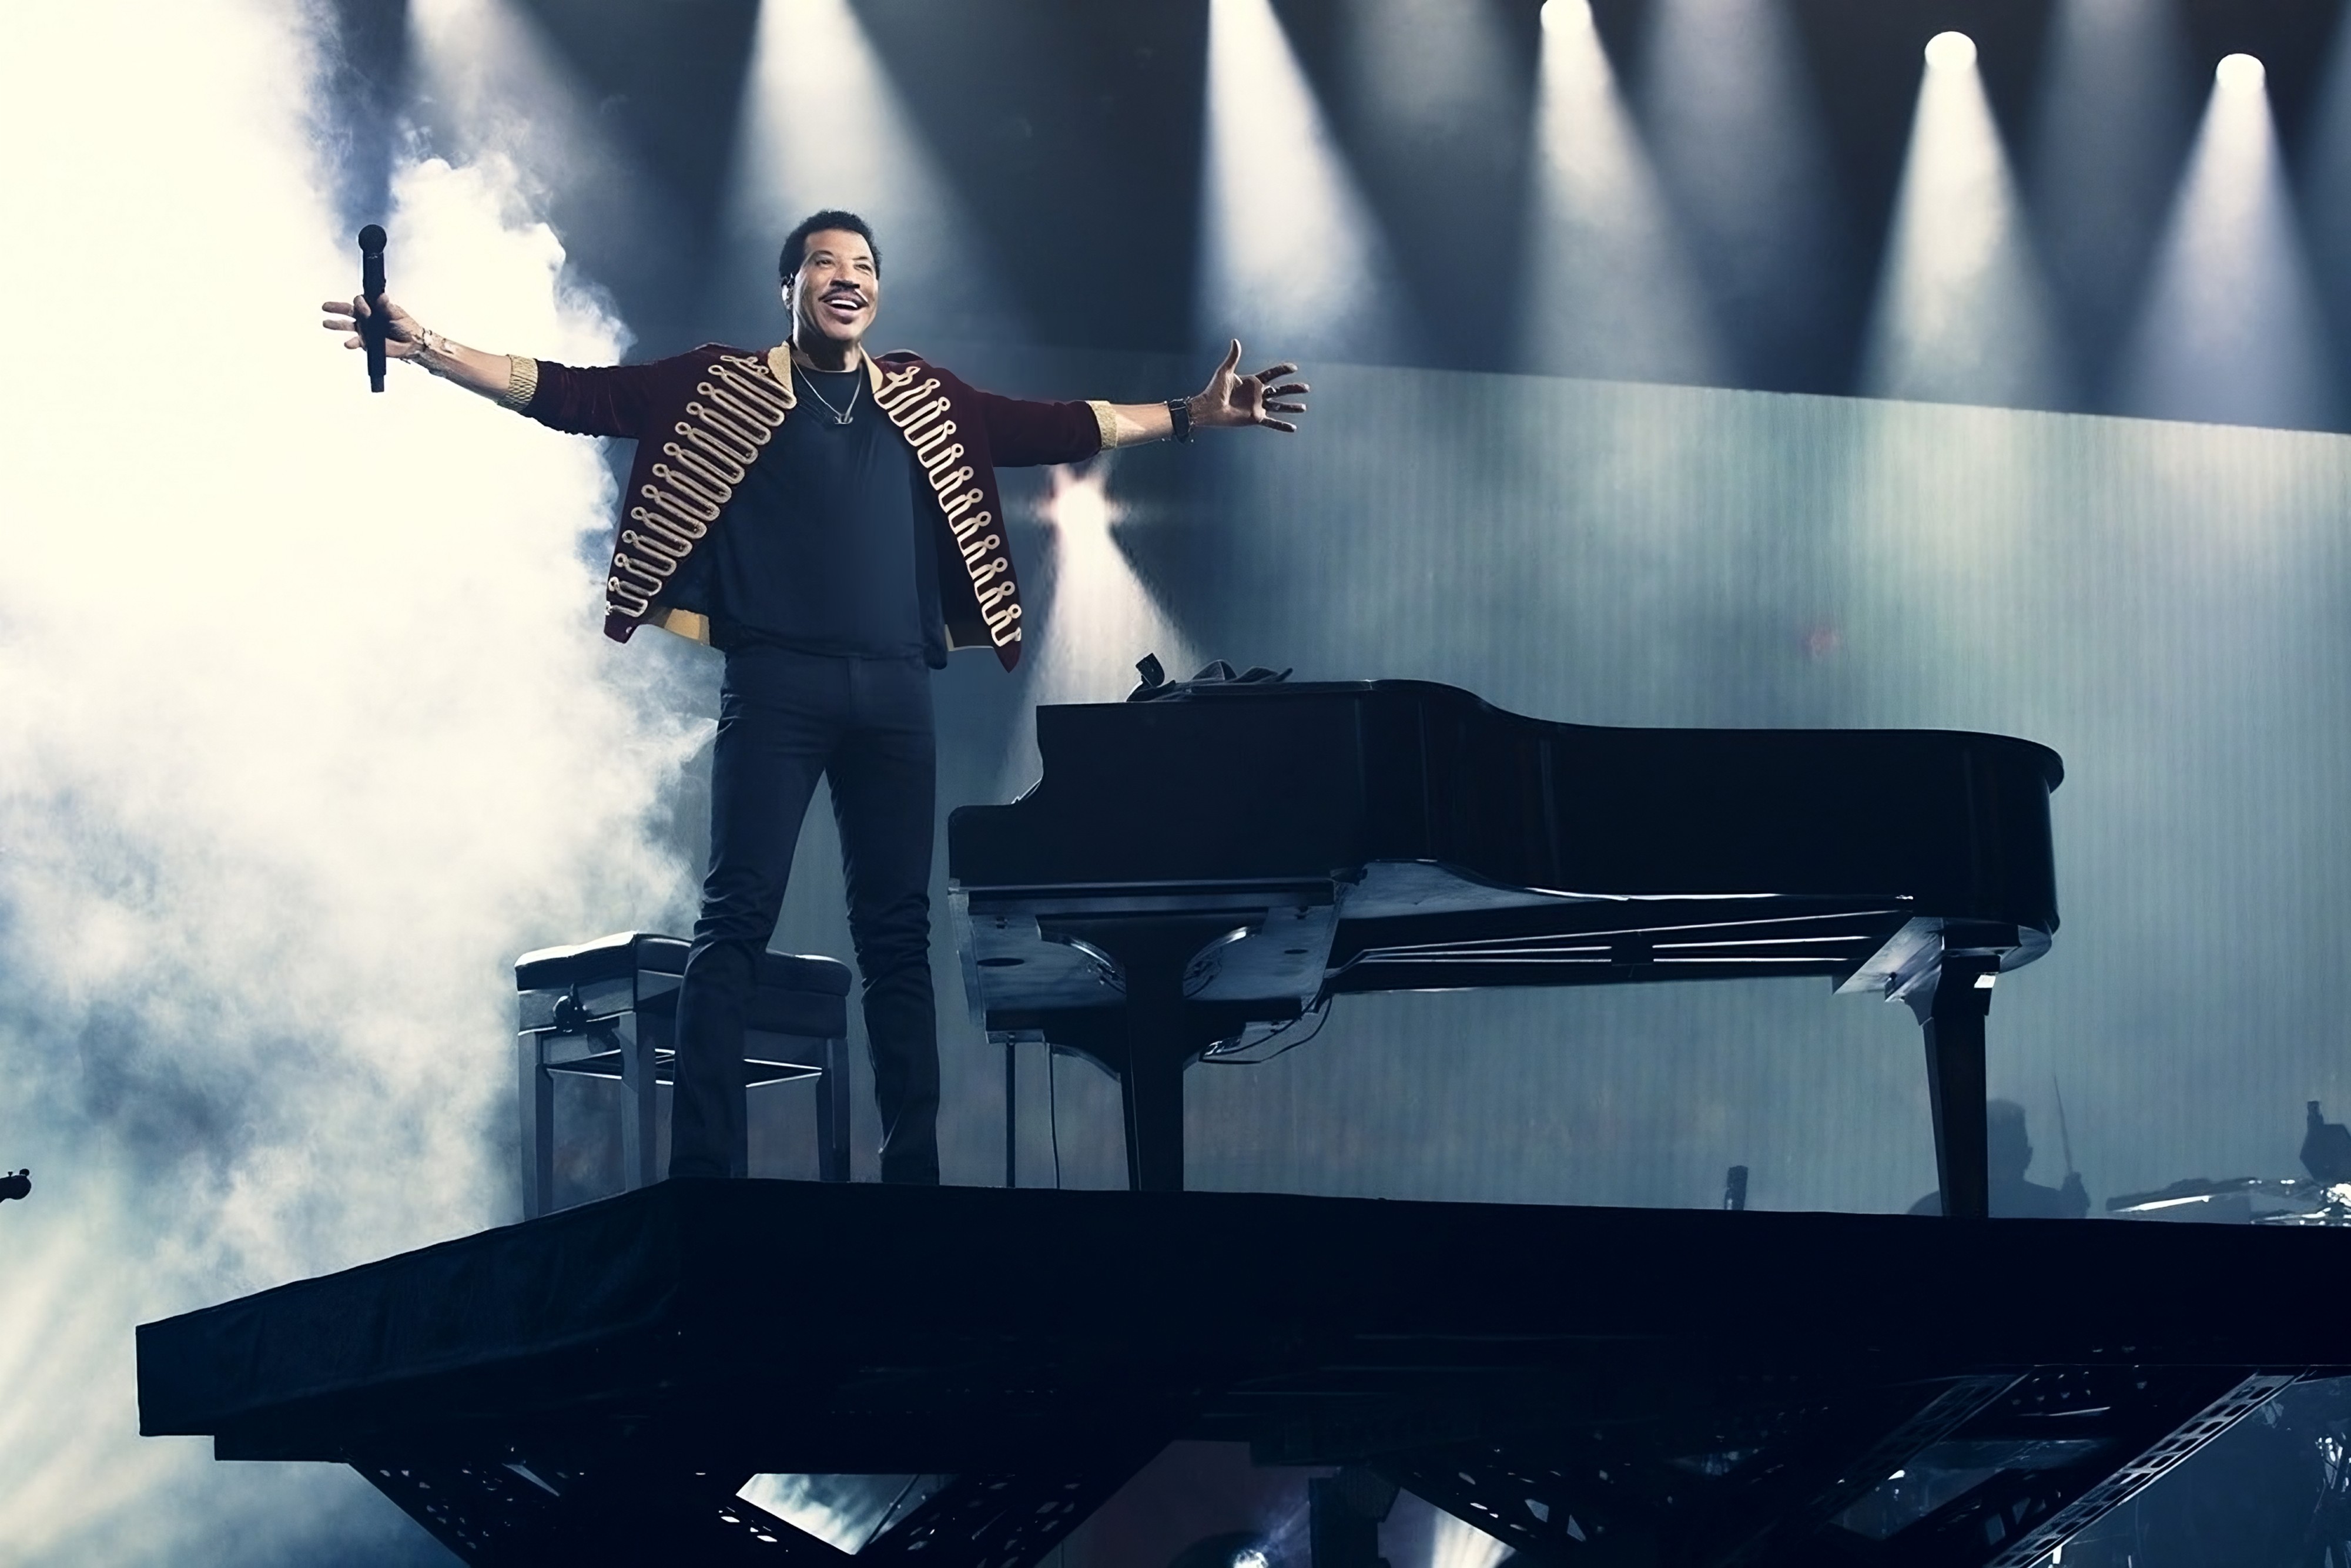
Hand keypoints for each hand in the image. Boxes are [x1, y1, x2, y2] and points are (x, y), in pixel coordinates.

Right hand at [320, 292, 425, 357]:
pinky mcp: (366, 342)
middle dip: (336, 308)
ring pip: (346, 325)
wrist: (412, 343)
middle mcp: (365, 317)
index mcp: (373, 307)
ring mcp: (364, 329)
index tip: (365, 310)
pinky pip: (355, 341)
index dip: (360, 304)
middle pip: (347, 310)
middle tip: (325, 307)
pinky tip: (348, 343)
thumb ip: (387, 306)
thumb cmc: (405, 326)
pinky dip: (351, 342)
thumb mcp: (397, 313)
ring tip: (326, 323)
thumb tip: (382, 296)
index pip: (360, 301)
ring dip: (336, 324)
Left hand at [1192, 339, 1309, 433]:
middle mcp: (1257, 394)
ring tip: (1304, 407)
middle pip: (1280, 391)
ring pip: (1279, 406)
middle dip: (1293, 389)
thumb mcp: (1225, 372)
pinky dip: (1282, 426)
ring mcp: (1257, 406)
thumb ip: (1233, 357)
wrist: (1209, 408)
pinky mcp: (1256, 418)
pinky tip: (1293, 428)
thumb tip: (1235, 341)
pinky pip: (1272, 422)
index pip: (1272, 375)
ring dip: (1292, 407)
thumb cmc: (1214, 390)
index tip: (1294, 368)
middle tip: (1306, 388)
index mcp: (1252, 382)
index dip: (1282, 371)